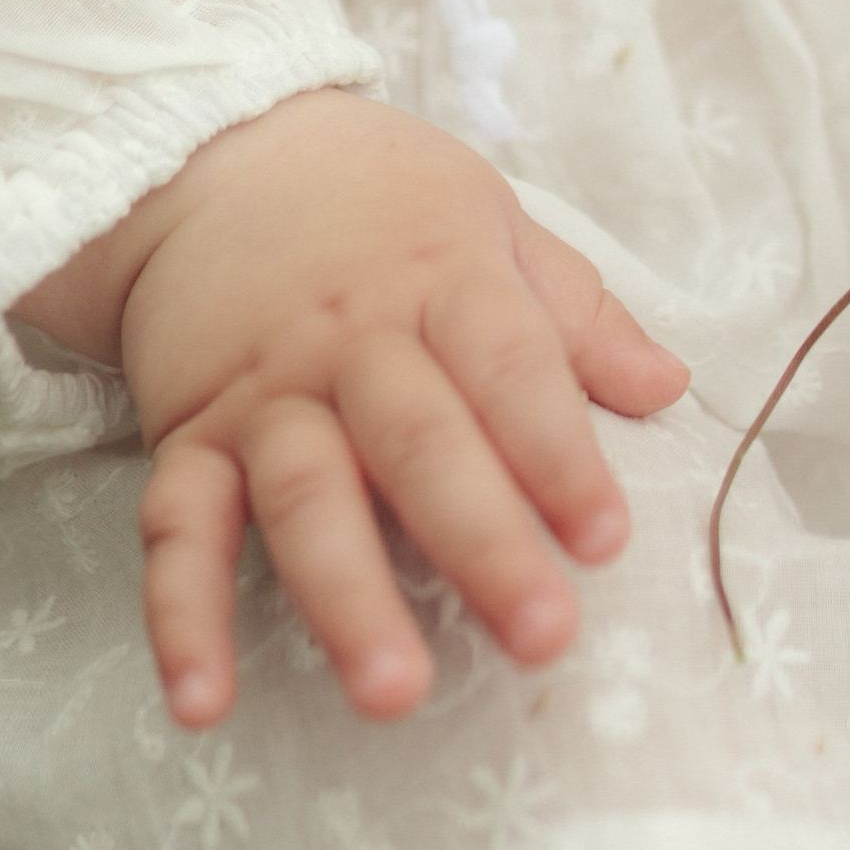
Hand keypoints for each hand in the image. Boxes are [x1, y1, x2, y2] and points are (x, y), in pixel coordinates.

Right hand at [14, 90, 687, 729]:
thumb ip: (577, 314)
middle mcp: (353, 343)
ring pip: (306, 498)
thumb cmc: (379, 200)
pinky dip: (183, 616)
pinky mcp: (188, 436)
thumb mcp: (491, 221)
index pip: (512, 371)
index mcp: (444, 282)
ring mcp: (265, 395)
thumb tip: (670, 388)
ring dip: (347, 597)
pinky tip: (202, 699)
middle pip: (421, 447)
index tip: (608, 540)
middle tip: (540, 638)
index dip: (560, 456)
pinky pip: (178, 529)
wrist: (213, 150)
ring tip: (392, 691)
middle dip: (482, 544)